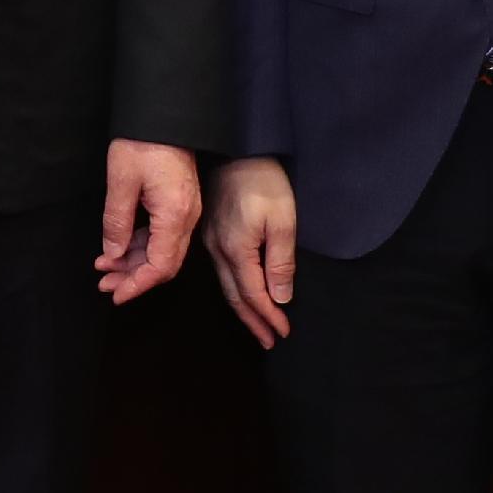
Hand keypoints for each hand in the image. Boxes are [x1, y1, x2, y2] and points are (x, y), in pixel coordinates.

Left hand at [96, 141, 202, 304]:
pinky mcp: (180, 204)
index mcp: (175, 215)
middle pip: (164, 263)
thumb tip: (113, 253)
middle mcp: (186, 218)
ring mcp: (186, 211)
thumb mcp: (121, 181)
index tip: (116, 294)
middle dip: (135, 278)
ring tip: (106, 268)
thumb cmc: (142, 142)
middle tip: (106, 284)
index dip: (138, 285)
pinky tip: (120, 247)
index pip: (160, 266)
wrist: (165, 115)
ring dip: (135, 263)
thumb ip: (117, 222)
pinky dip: (141, 245)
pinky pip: (163, 235)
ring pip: (163, 251)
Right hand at [207, 157, 297, 348]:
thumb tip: (279, 299)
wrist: (239, 151)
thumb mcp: (282, 221)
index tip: (282, 334)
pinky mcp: (210, 232)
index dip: (269, 317)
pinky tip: (241, 294)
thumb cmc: (264, 182)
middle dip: (253, 322)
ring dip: (243, 309)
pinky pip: (221, 272)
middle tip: (268, 342)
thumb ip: (280, 263)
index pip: (253, 294)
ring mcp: (211, 241)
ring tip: (258, 327)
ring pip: (225, 286)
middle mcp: (218, 250)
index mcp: (236, 249)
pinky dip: (234, 290)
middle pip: (235, 296)